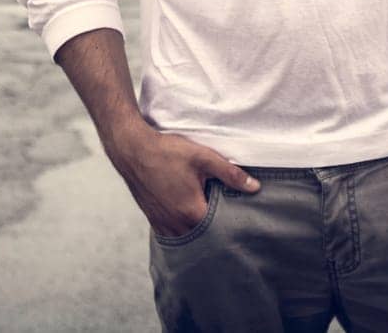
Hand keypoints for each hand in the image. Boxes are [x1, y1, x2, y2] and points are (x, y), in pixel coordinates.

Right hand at [108, 123, 261, 238]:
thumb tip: (255, 187)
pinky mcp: (153, 220)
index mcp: (192, 212)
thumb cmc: (167, 152)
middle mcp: (176, 224)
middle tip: (227, 219)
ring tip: (209, 218)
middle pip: (204, 236)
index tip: (240, 218)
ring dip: (199, 231)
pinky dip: (183, 229)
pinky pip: (173, 233)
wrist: (132, 149)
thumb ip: (230, 173)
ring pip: (187, 237)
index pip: (220, 229)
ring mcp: (163, 224)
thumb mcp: (203, 158)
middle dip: (216, 230)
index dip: (231, 223)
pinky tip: (189, 217)